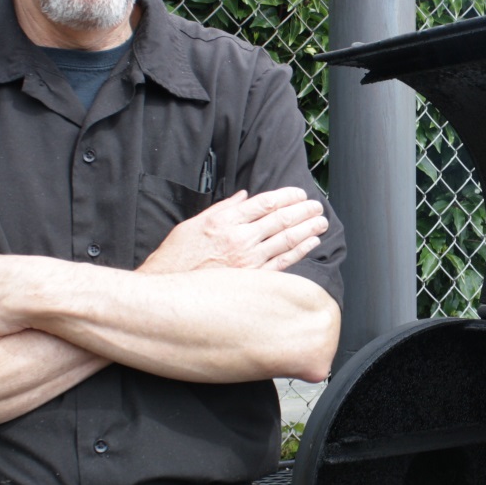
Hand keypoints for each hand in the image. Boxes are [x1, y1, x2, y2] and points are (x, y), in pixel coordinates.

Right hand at [140, 187, 328, 274]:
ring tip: (321, 222)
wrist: (165, 291)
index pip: (264, 203)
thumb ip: (221, 209)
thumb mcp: (193, 224)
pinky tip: (311, 244)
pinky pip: (282, 263)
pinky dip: (299, 252)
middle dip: (303, 211)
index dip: (286, 196)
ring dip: (307, 229)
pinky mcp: (252, 280)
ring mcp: (248, 261)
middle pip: (280, 220)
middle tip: (317, 206)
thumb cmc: (176, 258)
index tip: (299, 193)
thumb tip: (243, 197)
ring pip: (285, 240)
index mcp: (225, 221)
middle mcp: (239, 239)